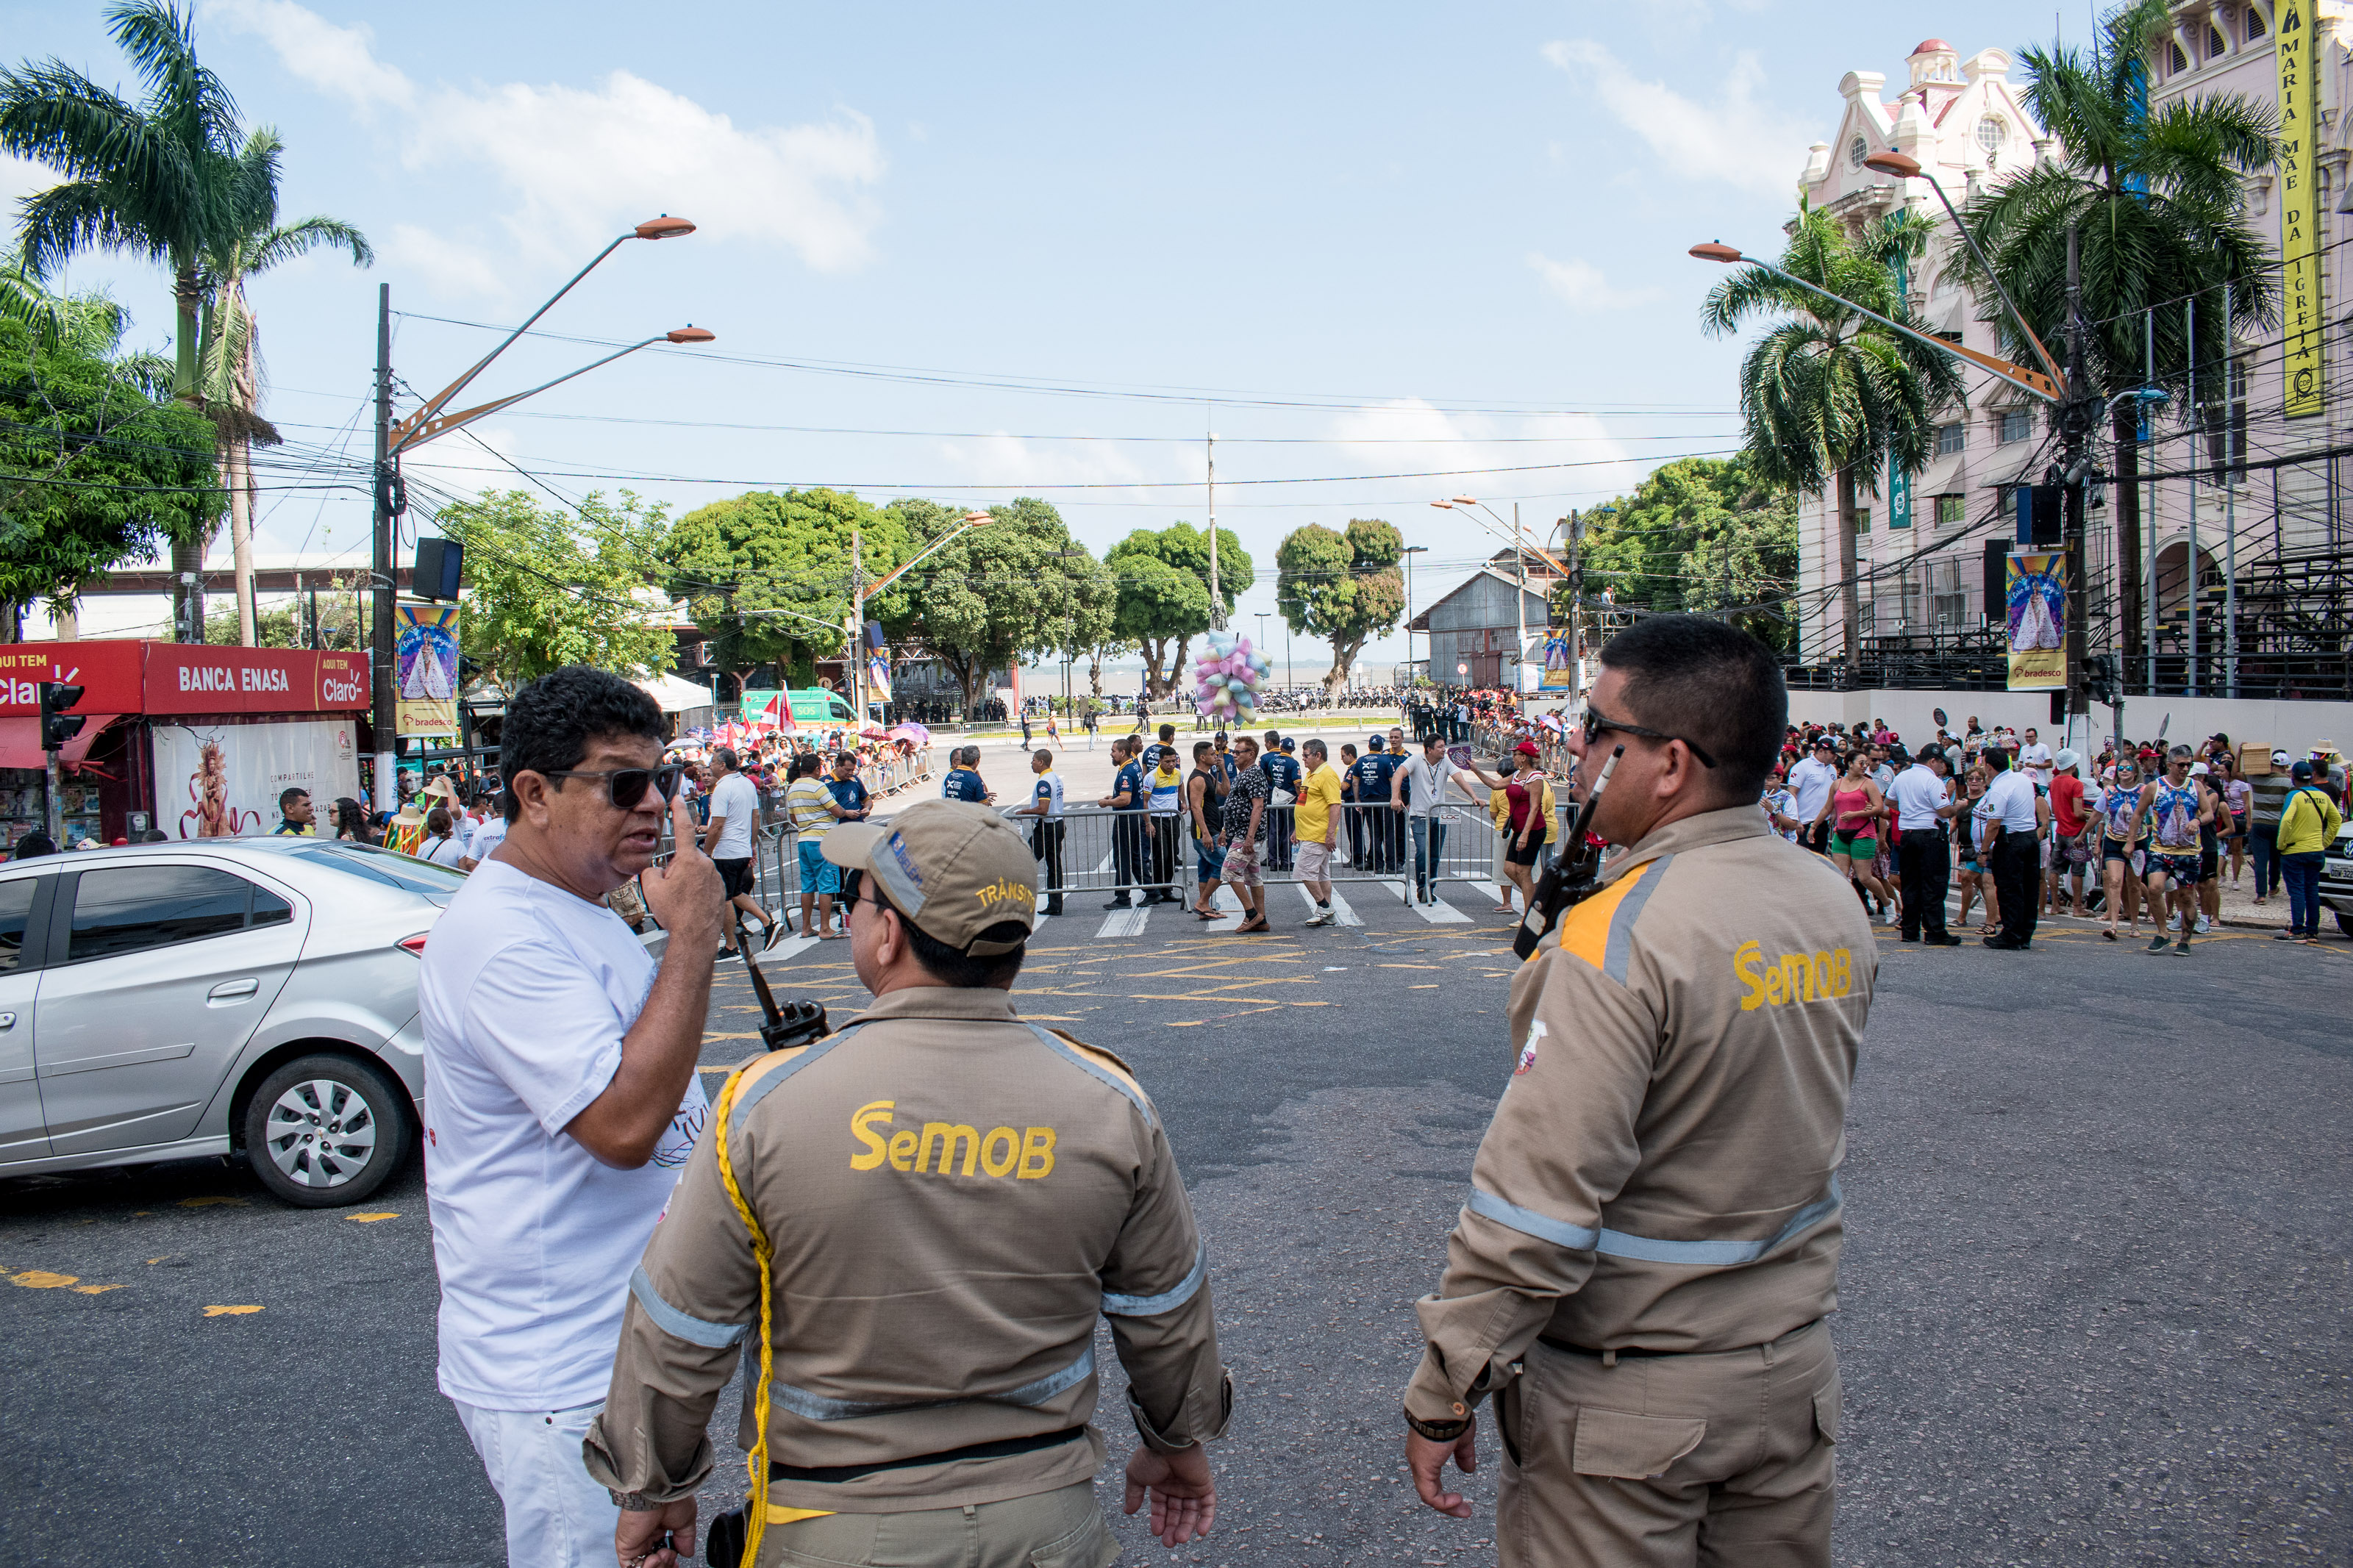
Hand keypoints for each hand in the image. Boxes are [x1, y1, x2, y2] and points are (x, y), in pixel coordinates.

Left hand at [614, 1499, 695, 1567]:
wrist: (659, 1493)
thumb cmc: (672, 1498)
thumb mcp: (686, 1519)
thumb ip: (686, 1538)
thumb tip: (688, 1552)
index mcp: (660, 1528)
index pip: (663, 1552)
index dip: (669, 1561)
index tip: (676, 1563)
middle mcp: (647, 1535)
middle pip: (655, 1561)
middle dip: (666, 1564)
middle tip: (671, 1557)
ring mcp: (636, 1542)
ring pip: (644, 1566)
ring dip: (657, 1566)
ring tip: (663, 1555)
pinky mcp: (626, 1547)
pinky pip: (632, 1567)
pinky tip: (654, 1558)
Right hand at [640, 794, 724, 942]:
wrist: (696, 937)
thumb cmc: (675, 914)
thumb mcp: (651, 889)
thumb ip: (650, 870)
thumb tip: (656, 869)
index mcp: (689, 860)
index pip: (682, 828)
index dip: (678, 810)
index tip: (677, 797)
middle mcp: (706, 864)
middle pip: (684, 859)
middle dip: (675, 870)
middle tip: (670, 891)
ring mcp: (715, 877)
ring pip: (694, 873)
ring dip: (685, 882)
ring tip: (682, 902)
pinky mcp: (720, 888)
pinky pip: (703, 884)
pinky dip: (695, 892)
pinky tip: (691, 906)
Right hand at [1124, 1443, 1215, 1546]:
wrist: (1169, 1441)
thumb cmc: (1151, 1456)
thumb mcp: (1135, 1476)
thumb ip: (1133, 1494)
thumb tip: (1128, 1511)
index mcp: (1161, 1482)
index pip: (1161, 1506)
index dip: (1159, 1519)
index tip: (1156, 1531)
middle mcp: (1177, 1485)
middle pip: (1176, 1512)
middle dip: (1172, 1528)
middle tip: (1169, 1543)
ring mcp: (1191, 1485)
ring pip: (1191, 1512)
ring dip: (1186, 1527)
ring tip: (1180, 1539)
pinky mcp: (1205, 1484)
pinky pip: (1208, 1504)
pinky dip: (1207, 1518)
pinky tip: (1201, 1532)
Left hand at [1406, 1425, 1478, 1518]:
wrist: (1446, 1405)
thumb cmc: (1453, 1417)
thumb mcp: (1462, 1440)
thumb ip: (1463, 1456)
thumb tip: (1468, 1470)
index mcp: (1426, 1452)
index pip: (1432, 1480)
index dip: (1445, 1494)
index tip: (1462, 1500)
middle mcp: (1418, 1459)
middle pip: (1429, 1490)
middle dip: (1447, 1503)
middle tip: (1465, 1510)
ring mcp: (1417, 1463)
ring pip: (1428, 1494)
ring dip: (1447, 1506)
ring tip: (1464, 1510)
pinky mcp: (1421, 1467)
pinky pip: (1429, 1494)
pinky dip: (1443, 1502)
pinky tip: (1457, 1501)